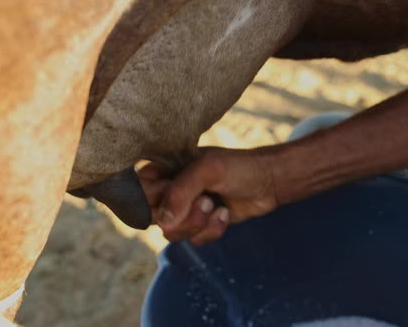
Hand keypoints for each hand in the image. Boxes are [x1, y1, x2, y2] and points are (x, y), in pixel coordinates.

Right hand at [138, 147, 278, 245]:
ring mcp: (186, 209)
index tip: (173, 194)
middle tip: (204, 200)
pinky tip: (225, 214)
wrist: (269, 182)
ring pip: (172, 233)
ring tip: (216, 205)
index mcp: (165, 170)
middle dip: (181, 214)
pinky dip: (211, 231)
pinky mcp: (202, 224)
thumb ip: (181, 192)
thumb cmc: (238, 167)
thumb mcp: (208, 170)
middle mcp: (171, 190)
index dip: (153, 199)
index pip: (138, 191)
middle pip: (152, 217)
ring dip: (198, 223)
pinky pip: (193, 240)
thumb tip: (164, 220)